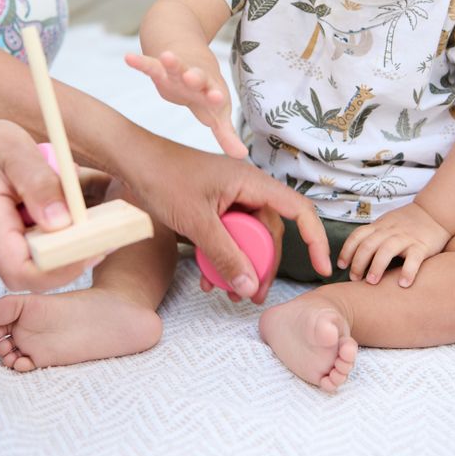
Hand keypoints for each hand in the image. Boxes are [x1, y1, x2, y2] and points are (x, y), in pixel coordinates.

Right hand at [0, 117, 97, 290]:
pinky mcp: (6, 245)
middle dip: (75, 258)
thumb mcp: (13, 149)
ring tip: (96, 219)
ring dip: (71, 245)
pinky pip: (38, 250)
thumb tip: (64, 223)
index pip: (23, 272)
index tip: (94, 245)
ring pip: (41, 264)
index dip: (62, 268)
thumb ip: (38, 183)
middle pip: (37, 275)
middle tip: (109, 233)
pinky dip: (60, 236)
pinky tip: (74, 213)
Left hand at [120, 141, 328, 303]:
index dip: (315, 239)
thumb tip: (249, 287)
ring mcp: (230, 197)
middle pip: (271, 232)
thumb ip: (224, 255)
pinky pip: (229, 235)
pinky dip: (223, 256)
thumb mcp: (197, 222)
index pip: (299, 210)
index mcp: (252, 183)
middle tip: (253, 295)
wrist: (132, 160)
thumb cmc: (164, 178)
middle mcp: (247, 188)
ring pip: (248, 237)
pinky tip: (208, 278)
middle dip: (265, 266)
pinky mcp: (214, 206)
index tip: (322, 267)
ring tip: (231, 293)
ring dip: (242, 265)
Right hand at [124, 50, 246, 158]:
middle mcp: (196, 79)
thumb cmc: (205, 93)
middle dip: (195, 77)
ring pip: (175, 66)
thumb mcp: (216, 113)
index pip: (215, 96)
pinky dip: (141, 62)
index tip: (217, 98)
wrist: (190, 59)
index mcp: (211, 92)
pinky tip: (129, 57)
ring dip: (172, 62)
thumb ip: (226, 135)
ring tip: (166, 57)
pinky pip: (149, 65)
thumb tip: (241, 156)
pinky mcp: (160, 68)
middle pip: (197, 77)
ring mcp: (178, 72)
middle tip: (193, 77)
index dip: (215, 97)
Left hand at [337, 202, 451, 287]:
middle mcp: (390, 231)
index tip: (341, 266)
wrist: (435, 212)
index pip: (357, 236)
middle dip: (358, 262)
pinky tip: (403, 284)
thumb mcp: (386, 225)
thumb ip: (373, 237)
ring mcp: (406, 237)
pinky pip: (414, 258)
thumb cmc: (407, 224)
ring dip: (377, 266)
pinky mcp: (422, 245)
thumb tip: (354, 259)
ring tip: (372, 283)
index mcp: (379, 226)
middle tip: (354, 279)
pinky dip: (408, 271)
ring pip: (387, 250)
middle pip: (369, 244)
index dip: (347, 250)